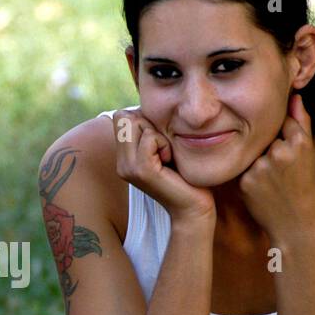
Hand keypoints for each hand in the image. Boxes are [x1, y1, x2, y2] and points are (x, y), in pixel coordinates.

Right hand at [112, 109, 216, 223]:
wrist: (193, 207)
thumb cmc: (185, 176)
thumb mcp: (164, 148)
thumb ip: (151, 131)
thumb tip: (146, 107)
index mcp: (123, 157)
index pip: (122, 116)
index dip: (144, 120)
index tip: (160, 143)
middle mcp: (121, 163)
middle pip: (125, 116)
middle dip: (150, 124)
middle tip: (165, 150)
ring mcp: (128, 167)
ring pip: (136, 123)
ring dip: (158, 134)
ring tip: (167, 156)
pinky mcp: (141, 170)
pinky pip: (150, 138)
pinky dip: (164, 143)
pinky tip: (170, 160)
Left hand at [239, 93, 314, 243]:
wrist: (295, 224)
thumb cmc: (303, 187)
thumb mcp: (308, 153)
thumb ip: (301, 122)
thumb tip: (294, 96)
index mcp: (299, 142)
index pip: (281, 121)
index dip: (282, 136)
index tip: (287, 155)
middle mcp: (280, 151)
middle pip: (264, 136)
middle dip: (268, 149)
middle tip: (280, 172)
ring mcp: (261, 166)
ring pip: (251, 151)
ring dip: (256, 160)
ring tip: (271, 181)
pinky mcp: (245, 180)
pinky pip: (241, 167)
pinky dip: (247, 174)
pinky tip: (260, 188)